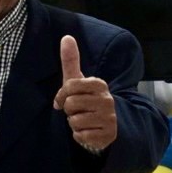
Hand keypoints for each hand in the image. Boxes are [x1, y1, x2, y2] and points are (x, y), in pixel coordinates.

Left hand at [53, 35, 116, 151]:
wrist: (105, 125)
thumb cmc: (86, 100)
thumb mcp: (77, 81)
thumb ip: (71, 61)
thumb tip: (66, 37)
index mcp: (99, 84)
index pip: (70, 86)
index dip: (62, 95)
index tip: (65, 98)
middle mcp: (107, 100)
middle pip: (71, 104)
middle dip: (69, 110)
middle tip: (78, 110)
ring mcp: (109, 118)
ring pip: (75, 121)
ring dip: (74, 124)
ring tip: (84, 120)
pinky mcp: (108, 135)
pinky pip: (81, 136)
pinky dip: (80, 135)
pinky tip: (88, 131)